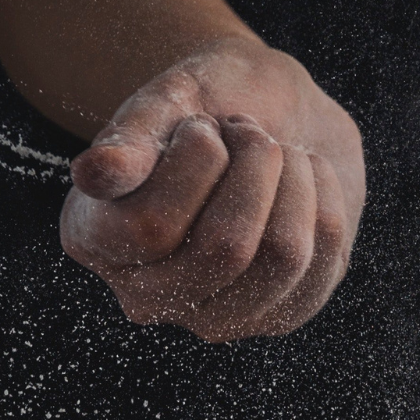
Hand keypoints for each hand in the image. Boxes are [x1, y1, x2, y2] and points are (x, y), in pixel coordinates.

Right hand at [60, 38, 364, 340]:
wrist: (271, 114)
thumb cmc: (208, 103)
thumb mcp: (168, 101)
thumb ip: (131, 137)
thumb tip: (95, 175)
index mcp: (95, 240)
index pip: (151, 226)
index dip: (196, 160)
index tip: (204, 125)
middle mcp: (147, 296)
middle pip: (226, 250)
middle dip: (255, 165)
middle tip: (250, 131)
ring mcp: (215, 318)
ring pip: (283, 256)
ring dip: (293, 180)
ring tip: (276, 152)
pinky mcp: (278, 317)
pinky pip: (324, 258)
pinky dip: (323, 198)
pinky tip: (302, 179)